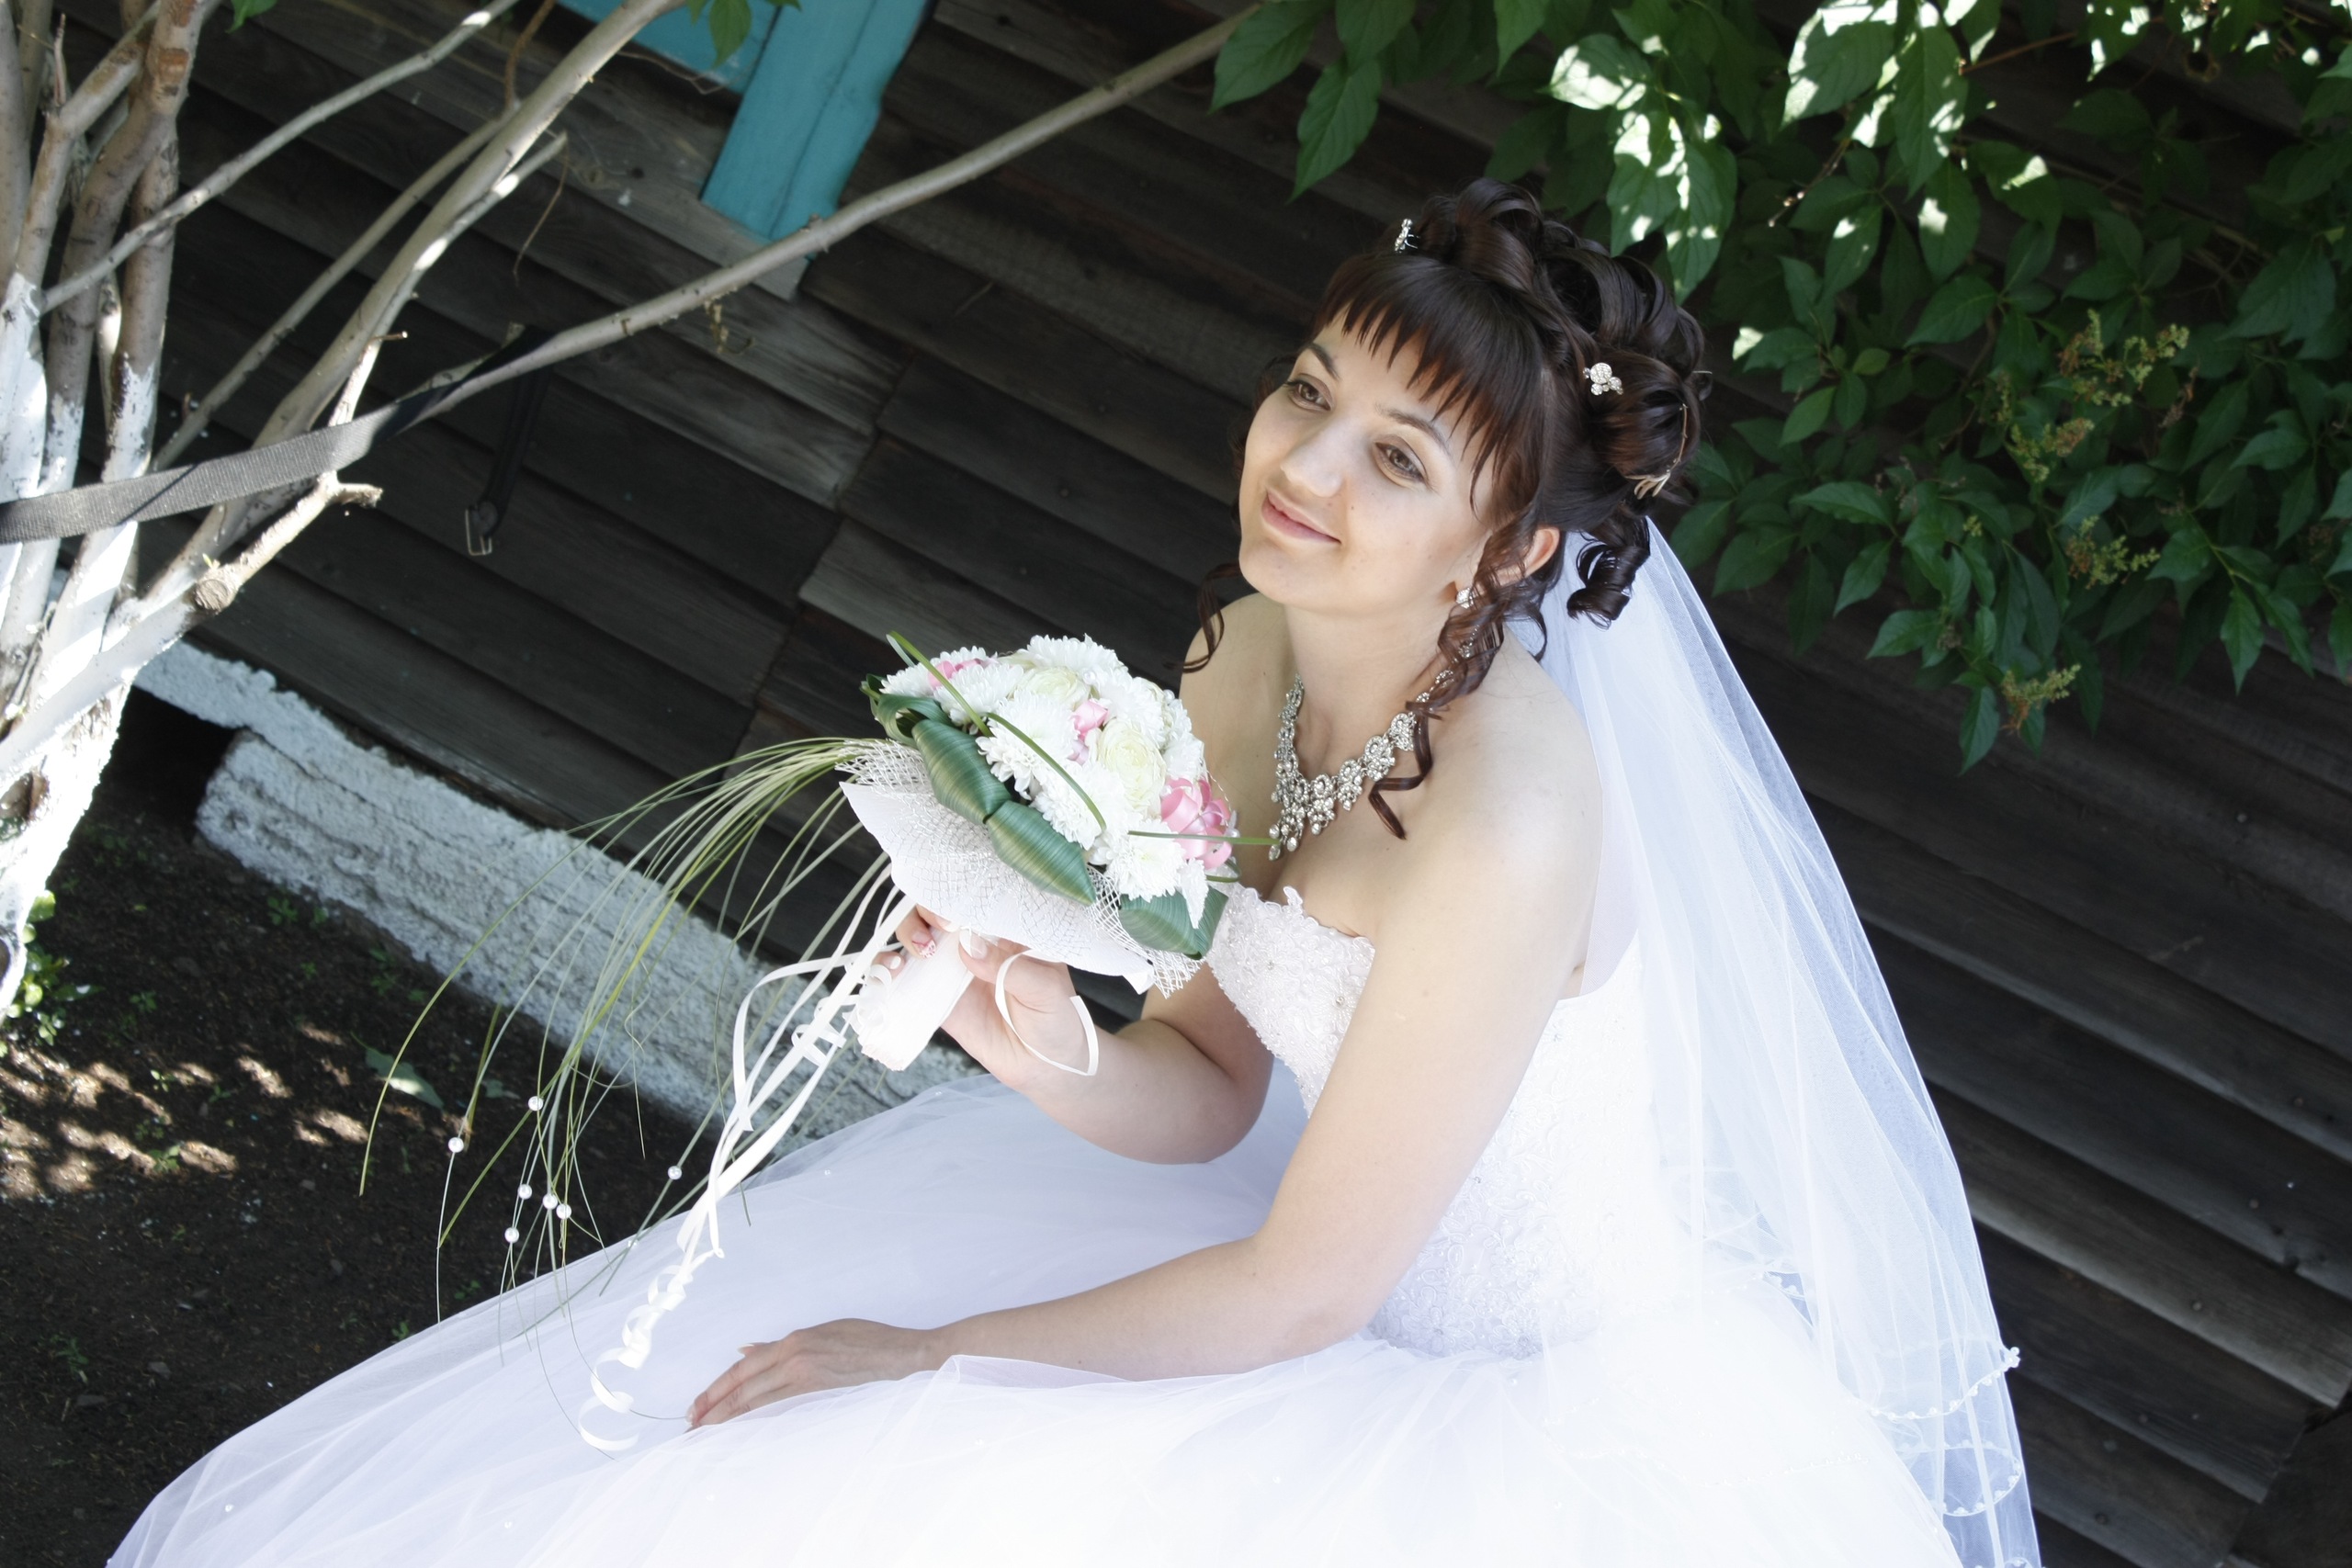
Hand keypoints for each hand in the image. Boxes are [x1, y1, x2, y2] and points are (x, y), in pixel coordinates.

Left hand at [687, 1318, 940, 1426]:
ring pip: (756, 1399)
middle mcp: (794, 1357)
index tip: (697, 1407)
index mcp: (794, 1341)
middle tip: (691, 1427)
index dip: (717, 1389)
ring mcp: (807, 1375)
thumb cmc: (868, 1340)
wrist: (903, 1355)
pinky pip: (778, 1407)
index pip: (744, 1369)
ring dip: (727, 1416)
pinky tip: (739, 1428)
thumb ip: (782, 1345)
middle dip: (713, 1407)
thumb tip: (746, 1350)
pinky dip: (755, 1418)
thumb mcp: (822, 1333)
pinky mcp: (820, 1391)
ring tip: (705, 1433)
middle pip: (743, 1386)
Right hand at [886, 908, 1095, 1085]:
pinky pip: (907, 977)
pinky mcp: (936, 996)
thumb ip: (1010, 967)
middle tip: (939, 932)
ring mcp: (952, 967)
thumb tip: (969, 948)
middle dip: (927, 911)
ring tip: (921, 952)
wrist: (1046, 1065)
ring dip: (908, 934)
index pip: (974, 896)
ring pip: (917, 935)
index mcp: (1004, 928)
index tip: (955, 912)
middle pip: (937, 908)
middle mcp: (975, 941)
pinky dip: (888, 968)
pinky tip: (891, 970)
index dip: (957, 893)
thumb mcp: (1045, 988)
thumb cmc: (1057, 1018)